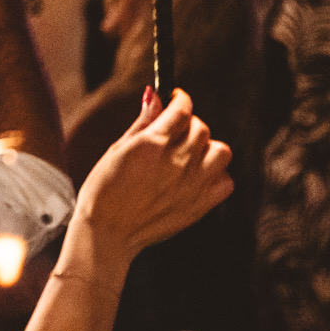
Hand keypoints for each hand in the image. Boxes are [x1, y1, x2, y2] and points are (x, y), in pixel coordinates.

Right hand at [74, 87, 233, 260]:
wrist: (108, 232)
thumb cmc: (104, 190)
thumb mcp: (117, 149)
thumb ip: (142, 123)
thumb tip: (155, 97)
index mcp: (152, 145)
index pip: (181, 109)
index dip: (180, 99)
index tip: (177, 98)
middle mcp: (177, 162)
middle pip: (201, 128)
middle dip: (189, 124)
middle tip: (176, 130)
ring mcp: (192, 185)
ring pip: (220, 151)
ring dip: (207, 148)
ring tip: (190, 154)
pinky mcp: (200, 205)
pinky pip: (225, 181)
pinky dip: (216, 175)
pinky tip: (197, 177)